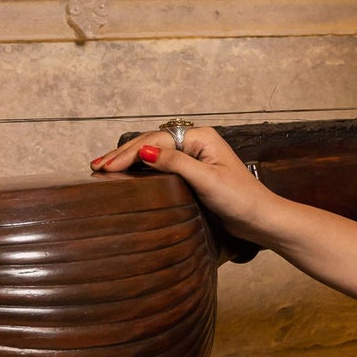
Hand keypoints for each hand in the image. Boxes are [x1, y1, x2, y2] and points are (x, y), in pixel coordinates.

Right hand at [91, 127, 276, 245]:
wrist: (261, 219)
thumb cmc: (241, 199)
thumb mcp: (207, 180)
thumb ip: (176, 164)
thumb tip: (144, 151)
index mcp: (200, 138)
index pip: (155, 141)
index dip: (128, 153)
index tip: (105, 167)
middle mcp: (196, 143)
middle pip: (151, 143)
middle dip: (123, 154)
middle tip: (95, 165)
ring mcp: (194, 157)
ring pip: (154, 153)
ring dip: (129, 159)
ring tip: (103, 167)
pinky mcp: (193, 173)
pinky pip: (161, 165)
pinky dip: (141, 169)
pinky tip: (127, 174)